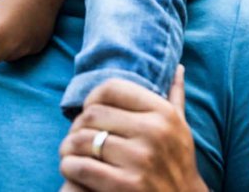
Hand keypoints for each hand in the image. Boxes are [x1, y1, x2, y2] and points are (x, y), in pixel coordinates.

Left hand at [58, 67, 206, 191]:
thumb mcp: (180, 129)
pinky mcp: (126, 185)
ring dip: (68, 147)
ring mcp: (141, 159)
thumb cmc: (176, 165)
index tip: (90, 114)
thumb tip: (178, 68)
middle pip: (92, 114)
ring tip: (70, 153)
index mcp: (164, 113)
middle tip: (76, 137)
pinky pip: (81, 166)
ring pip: (82, 140)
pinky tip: (72, 169)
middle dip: (77, 126)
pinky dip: (69, 166)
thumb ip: (175, 98)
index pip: (112, 88)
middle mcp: (154, 132)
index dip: (92, 98)